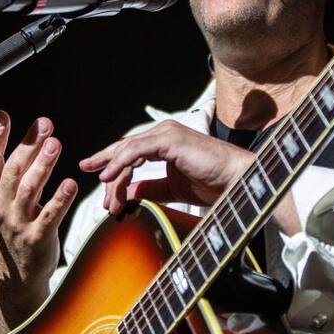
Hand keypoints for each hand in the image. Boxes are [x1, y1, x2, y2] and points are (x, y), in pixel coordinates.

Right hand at [0, 110, 77, 333]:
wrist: (19, 272)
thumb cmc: (12, 226)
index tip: (1, 115)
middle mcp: (1, 206)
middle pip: (12, 171)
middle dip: (27, 146)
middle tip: (43, 125)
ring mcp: (18, 223)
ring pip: (29, 190)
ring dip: (42, 166)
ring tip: (55, 145)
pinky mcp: (38, 238)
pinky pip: (50, 215)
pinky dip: (60, 199)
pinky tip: (71, 183)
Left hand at [79, 119, 254, 213]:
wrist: (235, 181)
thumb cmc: (213, 183)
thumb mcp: (172, 189)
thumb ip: (149, 188)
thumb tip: (126, 193)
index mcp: (165, 143)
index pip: (130, 153)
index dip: (111, 166)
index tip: (99, 184)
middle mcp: (164, 134)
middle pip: (124, 151)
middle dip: (107, 170)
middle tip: (98, 191)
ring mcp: (167, 134)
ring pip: (127, 152)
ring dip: (113, 176)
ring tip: (109, 199)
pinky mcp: (170, 139)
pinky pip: (136, 150)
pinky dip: (120, 163)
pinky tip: (110, 177)